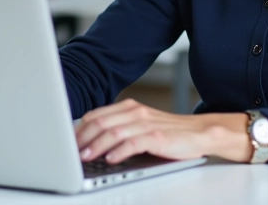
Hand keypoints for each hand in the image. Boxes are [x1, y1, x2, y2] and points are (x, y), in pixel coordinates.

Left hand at [75, 98, 251, 163]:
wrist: (200, 133)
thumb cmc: (169, 133)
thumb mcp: (141, 125)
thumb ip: (120, 128)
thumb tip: (91, 142)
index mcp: (130, 107)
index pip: (96, 115)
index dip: (79, 129)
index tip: (68, 142)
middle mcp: (137, 112)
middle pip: (101, 122)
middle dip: (82, 138)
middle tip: (72, 152)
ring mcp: (147, 124)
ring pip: (113, 132)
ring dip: (96, 146)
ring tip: (85, 158)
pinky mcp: (158, 137)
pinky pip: (133, 143)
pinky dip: (118, 152)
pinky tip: (110, 159)